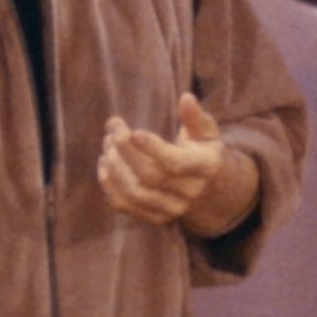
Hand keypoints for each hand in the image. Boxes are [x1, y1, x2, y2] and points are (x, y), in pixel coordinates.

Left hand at [100, 93, 254, 234]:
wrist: (212, 195)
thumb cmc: (204, 154)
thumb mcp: (208, 134)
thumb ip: (196, 118)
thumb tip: (186, 98)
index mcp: (205, 168)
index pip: (176, 163)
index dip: (153, 149)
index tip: (133, 132)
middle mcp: (189, 193)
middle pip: (150, 176)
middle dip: (126, 150)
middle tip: (113, 127)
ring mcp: (172, 209)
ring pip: (135, 192)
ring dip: (114, 166)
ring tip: (107, 143)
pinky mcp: (156, 218)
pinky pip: (125, 206)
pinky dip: (109, 185)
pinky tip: (104, 163)